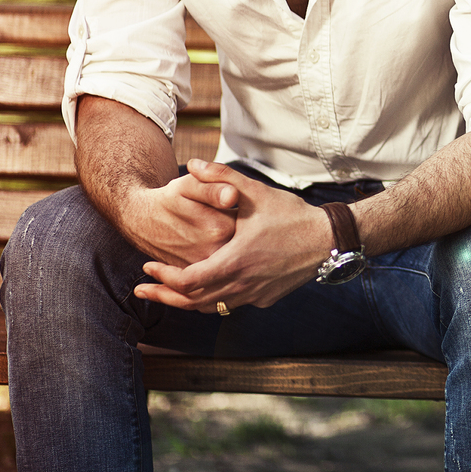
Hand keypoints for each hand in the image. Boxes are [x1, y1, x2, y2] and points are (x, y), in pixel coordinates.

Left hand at [134, 159, 332, 313]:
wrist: (329, 239)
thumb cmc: (292, 216)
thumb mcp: (256, 193)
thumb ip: (222, 178)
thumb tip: (192, 164)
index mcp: (234, 261)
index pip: (186, 282)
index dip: (162, 279)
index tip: (147, 268)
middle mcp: (242, 285)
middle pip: (191, 302)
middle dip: (162, 296)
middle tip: (141, 290)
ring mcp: (254, 295)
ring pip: (211, 307)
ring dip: (186, 301)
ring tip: (167, 292)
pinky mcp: (265, 298)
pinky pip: (231, 304)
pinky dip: (212, 299)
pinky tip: (208, 288)